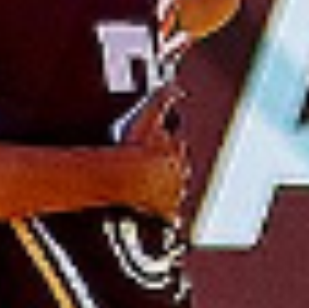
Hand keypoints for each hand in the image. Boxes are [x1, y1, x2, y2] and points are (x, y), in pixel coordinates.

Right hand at [117, 89, 188, 221]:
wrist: (128, 177)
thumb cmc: (137, 149)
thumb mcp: (150, 116)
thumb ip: (164, 99)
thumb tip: (178, 88)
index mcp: (177, 151)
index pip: (178, 147)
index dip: (169, 147)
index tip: (159, 149)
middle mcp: (180, 173)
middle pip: (179, 170)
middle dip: (171, 169)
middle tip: (156, 170)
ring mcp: (173, 193)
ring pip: (177, 191)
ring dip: (171, 191)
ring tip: (159, 191)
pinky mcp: (165, 210)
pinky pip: (171, 216)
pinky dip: (171, 218)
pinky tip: (170, 220)